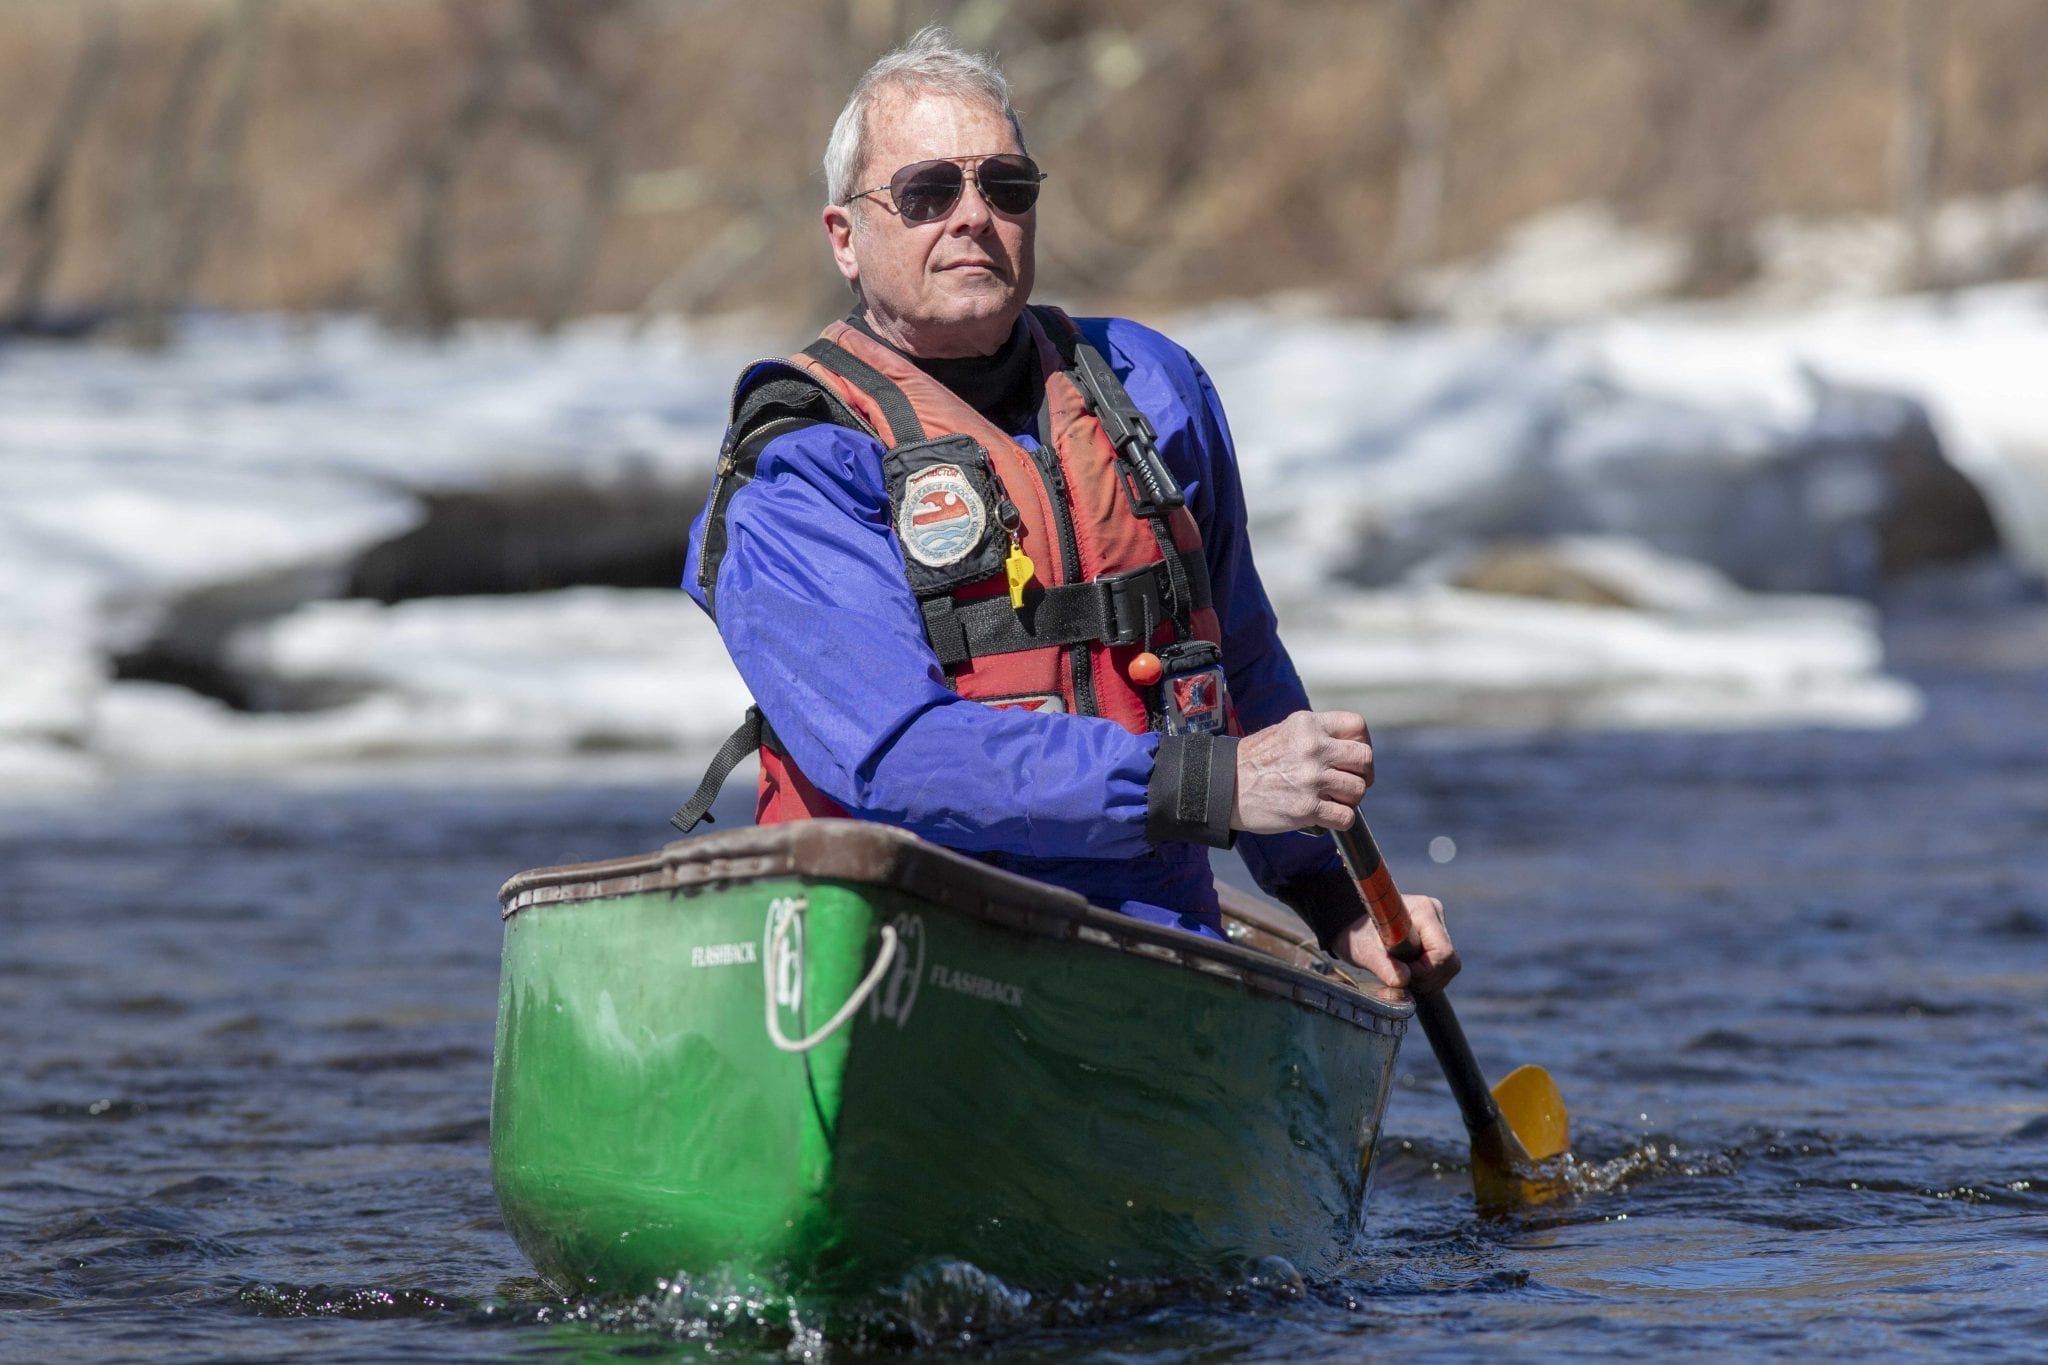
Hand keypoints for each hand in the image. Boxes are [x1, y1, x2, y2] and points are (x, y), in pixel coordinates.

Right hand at [1231, 710, 1372, 834]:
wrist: (1223, 786)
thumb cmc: (1254, 761)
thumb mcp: (1285, 731)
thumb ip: (1317, 735)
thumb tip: (1349, 749)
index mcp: (1308, 725)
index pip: (1357, 727)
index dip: (1362, 743)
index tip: (1352, 758)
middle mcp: (1313, 748)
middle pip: (1364, 759)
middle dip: (1363, 774)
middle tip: (1350, 783)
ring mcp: (1311, 779)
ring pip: (1358, 790)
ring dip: (1350, 799)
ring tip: (1332, 800)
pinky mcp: (1306, 808)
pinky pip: (1346, 817)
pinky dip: (1341, 820)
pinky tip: (1326, 816)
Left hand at [1334, 893, 1459, 993]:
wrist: (1350, 925)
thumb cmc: (1356, 934)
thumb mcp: (1364, 952)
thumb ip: (1383, 966)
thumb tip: (1403, 980)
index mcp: (1424, 911)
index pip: (1442, 953)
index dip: (1424, 971)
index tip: (1400, 971)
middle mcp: (1435, 914)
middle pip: (1449, 962)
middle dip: (1426, 977)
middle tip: (1399, 976)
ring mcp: (1438, 925)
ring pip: (1448, 966)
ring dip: (1426, 979)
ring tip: (1400, 972)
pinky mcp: (1435, 937)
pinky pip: (1442, 966)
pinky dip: (1427, 976)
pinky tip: (1407, 970)